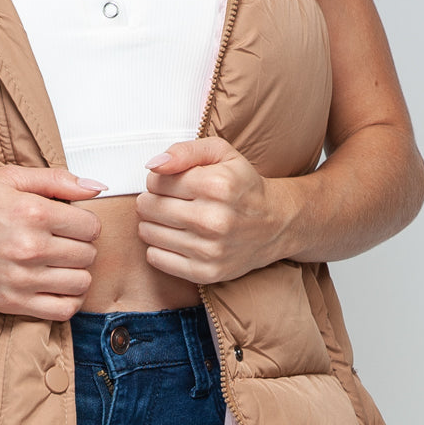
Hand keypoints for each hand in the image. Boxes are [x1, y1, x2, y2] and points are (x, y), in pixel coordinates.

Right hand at [0, 165, 103, 320]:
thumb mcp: (6, 178)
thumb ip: (55, 179)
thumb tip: (96, 186)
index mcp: (32, 212)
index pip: (90, 226)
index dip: (84, 223)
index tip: (71, 223)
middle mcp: (30, 247)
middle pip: (88, 254)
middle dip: (81, 245)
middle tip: (63, 241)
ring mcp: (22, 279)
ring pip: (82, 282)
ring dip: (77, 272)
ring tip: (60, 263)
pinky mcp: (13, 303)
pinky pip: (63, 310)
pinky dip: (69, 300)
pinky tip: (57, 286)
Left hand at [135, 139, 293, 284]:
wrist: (276, 224)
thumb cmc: (241, 184)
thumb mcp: (220, 153)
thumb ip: (184, 151)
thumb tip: (152, 165)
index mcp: (217, 186)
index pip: (155, 182)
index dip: (158, 180)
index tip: (173, 184)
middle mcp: (214, 220)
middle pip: (148, 207)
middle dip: (153, 200)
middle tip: (170, 201)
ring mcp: (210, 250)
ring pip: (148, 232)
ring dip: (154, 223)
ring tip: (174, 218)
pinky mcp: (206, 273)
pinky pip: (155, 258)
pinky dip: (159, 247)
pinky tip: (176, 238)